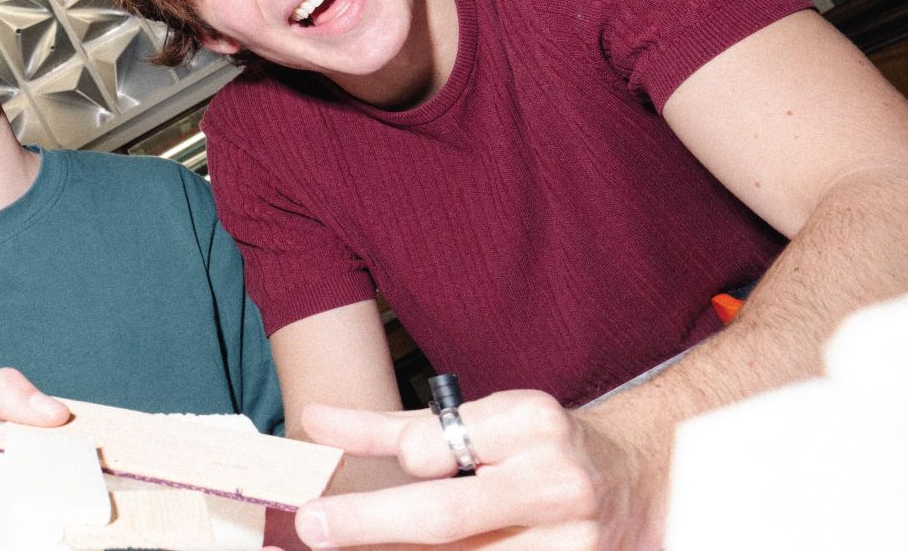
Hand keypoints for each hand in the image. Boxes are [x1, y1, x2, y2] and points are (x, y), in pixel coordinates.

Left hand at [291, 392, 660, 548]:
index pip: (434, 449)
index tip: (384, 473)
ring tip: (367, 548)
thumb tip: (315, 423)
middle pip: (442, 517)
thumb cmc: (542, 445)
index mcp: (531, 422)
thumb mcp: (479, 418)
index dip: (404, 460)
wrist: (642, 477)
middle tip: (314, 527)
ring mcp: (574, 542)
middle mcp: (555, 482)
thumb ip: (392, 426)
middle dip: (368, 523)